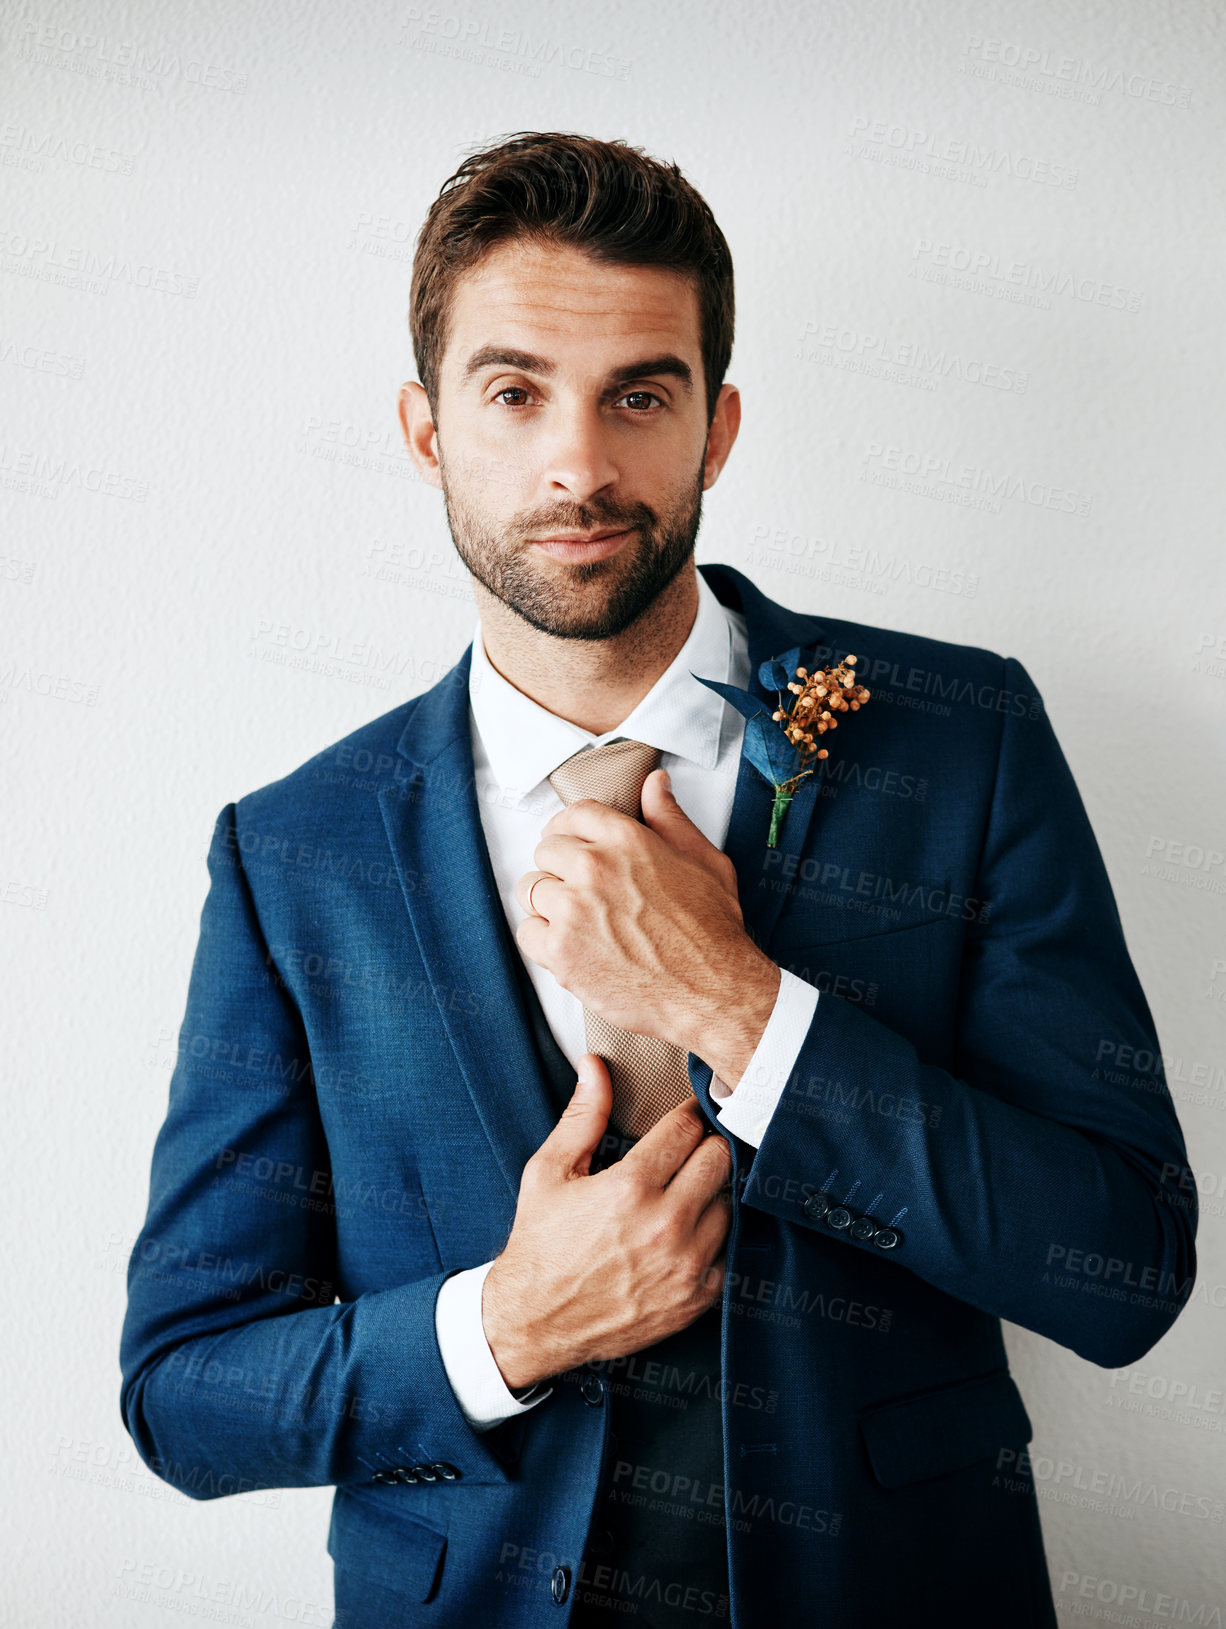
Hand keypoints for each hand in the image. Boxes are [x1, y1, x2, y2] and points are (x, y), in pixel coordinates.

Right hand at [481, 1054, 732, 1390]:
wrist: (535, 1321)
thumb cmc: (541, 1244)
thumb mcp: (550, 1172)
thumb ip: (582, 1116)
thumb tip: (594, 1067)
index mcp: (629, 1188)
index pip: (686, 1128)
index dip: (686, 1114)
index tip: (685, 1114)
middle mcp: (665, 1225)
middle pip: (719, 1159)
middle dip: (706, 1146)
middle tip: (689, 1149)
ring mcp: (686, 1265)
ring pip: (729, 1202)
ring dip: (712, 1190)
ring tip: (687, 1189)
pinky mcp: (697, 1297)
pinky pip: (729, 1250)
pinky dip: (714, 1236)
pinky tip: (690, 1229)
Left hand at [513, 768, 778, 1066]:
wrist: (713, 991)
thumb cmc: (712, 931)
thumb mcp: (704, 861)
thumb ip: (670, 820)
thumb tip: (655, 785)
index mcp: (626, 840)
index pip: (572, 814)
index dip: (571, 830)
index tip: (573, 845)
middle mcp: (594, 867)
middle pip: (545, 850)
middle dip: (559, 867)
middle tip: (579, 890)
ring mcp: (572, 909)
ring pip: (530, 890)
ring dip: (547, 903)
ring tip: (574, 920)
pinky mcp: (560, 951)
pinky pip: (527, 933)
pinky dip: (542, 941)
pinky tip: (570, 947)